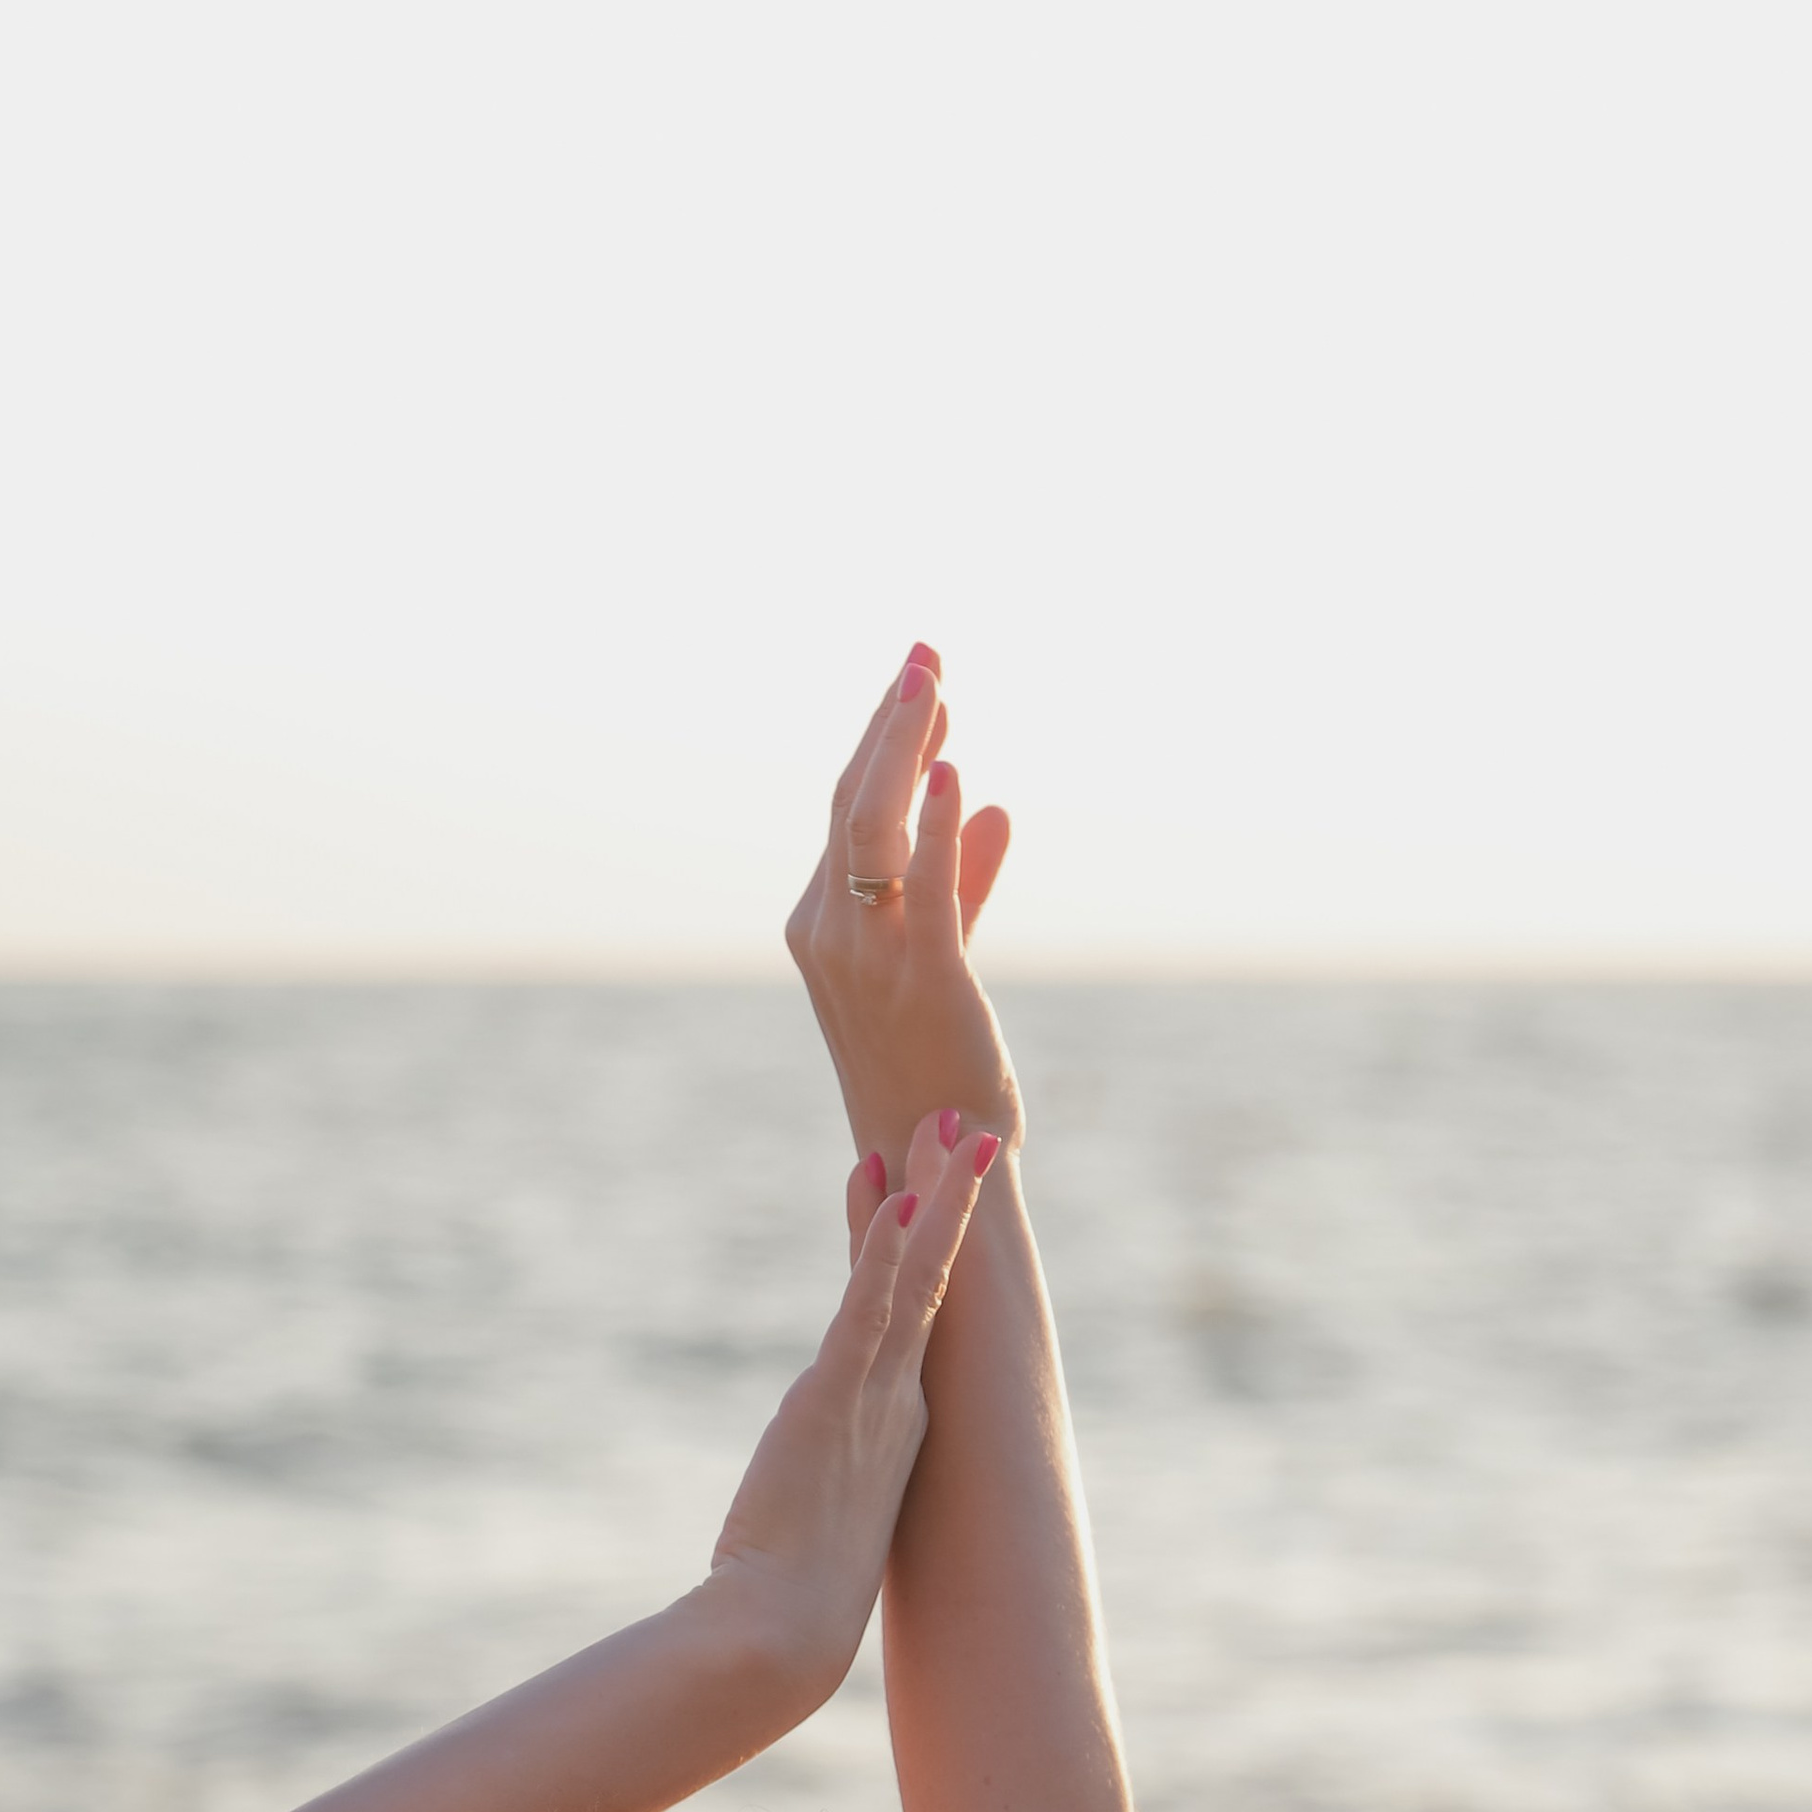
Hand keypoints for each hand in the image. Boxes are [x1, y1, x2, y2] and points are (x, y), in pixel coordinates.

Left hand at [706, 1114, 998, 1696]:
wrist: (781, 1634)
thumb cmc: (784, 1602)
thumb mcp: (799, 1532)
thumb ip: (801, 1503)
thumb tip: (775, 1516)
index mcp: (893, 1426)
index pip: (903, 1314)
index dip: (906, 1246)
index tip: (903, 1188)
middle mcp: (898, 1402)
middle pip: (930, 1279)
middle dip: (946, 1200)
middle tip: (961, 1126)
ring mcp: (877, 1397)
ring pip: (917, 1276)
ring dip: (935, 1198)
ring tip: (947, 1127)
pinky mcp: (838, 1397)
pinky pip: (871, 1305)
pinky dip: (884, 1249)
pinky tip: (893, 1193)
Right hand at [784, 646, 1023, 1173]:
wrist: (933, 1159)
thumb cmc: (933, 1067)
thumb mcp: (942, 960)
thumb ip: (961, 881)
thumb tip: (989, 805)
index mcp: (822, 927)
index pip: (851, 811)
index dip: (885, 740)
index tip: (921, 681)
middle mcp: (828, 934)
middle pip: (852, 802)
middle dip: (890, 721)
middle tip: (926, 652)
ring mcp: (867, 957)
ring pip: (872, 828)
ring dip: (902, 748)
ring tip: (932, 681)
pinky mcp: (920, 978)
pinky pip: (921, 887)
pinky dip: (932, 825)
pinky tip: (953, 772)